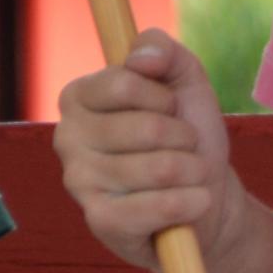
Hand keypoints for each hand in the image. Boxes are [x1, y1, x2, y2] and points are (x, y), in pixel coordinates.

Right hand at [56, 30, 244, 270]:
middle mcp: (67, 138)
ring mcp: (79, 182)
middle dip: (186, 137)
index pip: (124, 83)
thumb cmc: (187, 135)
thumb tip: (141, 55)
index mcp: (78, 98)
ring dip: (195, 170)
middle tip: (183, 146)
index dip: (164, 97)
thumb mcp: (185, 82)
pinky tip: (193, 202)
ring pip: (162, 168)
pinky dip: (192, 202)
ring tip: (188, 174)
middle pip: (148, 128)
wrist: (206, 195)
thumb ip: (165, 51)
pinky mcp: (101, 221)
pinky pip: (159, 207)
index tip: (170, 107)